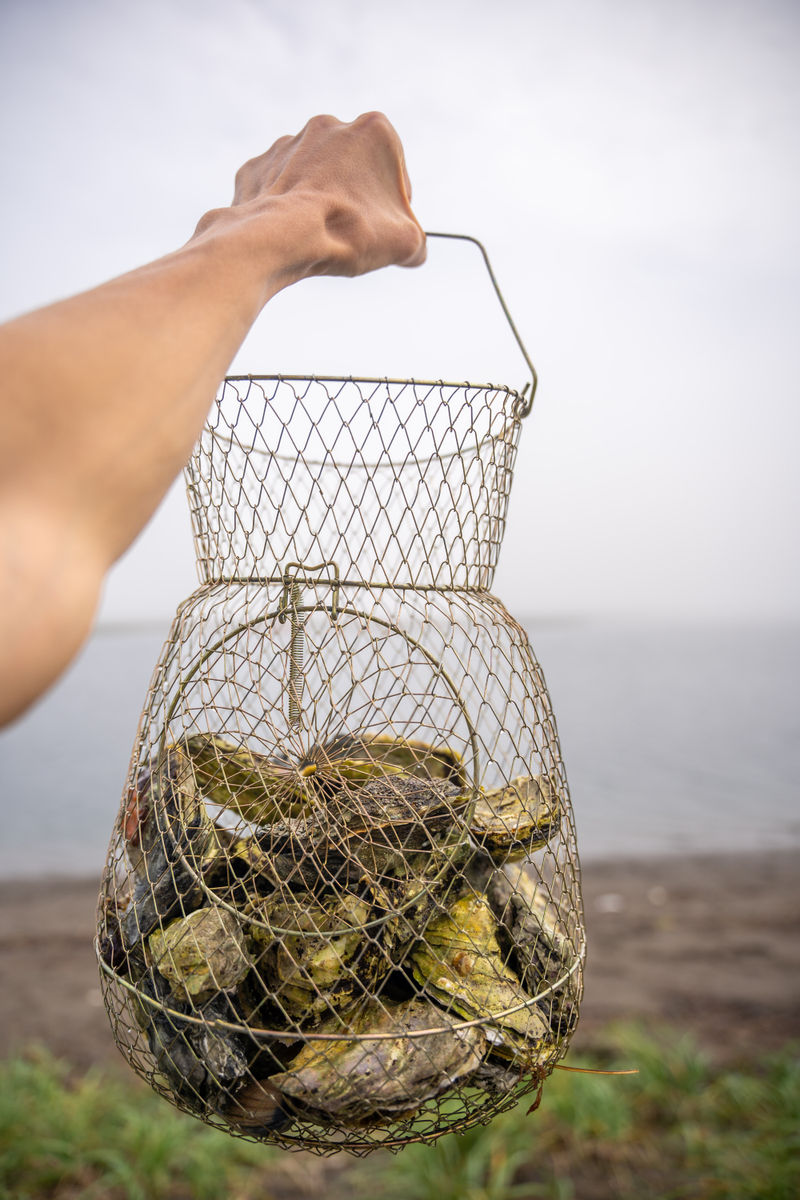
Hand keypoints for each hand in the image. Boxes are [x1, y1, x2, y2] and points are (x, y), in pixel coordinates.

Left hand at [192, 112, 425, 284]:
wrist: (281, 237)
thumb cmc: (349, 231)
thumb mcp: (404, 243)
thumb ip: (416, 242)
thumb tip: (414, 252)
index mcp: (373, 130)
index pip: (395, 174)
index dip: (394, 208)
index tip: (384, 231)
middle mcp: (329, 125)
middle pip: (352, 170)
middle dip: (355, 199)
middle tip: (353, 235)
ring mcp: (287, 143)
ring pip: (312, 177)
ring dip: (319, 202)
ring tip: (320, 237)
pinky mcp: (257, 166)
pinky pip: (278, 189)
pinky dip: (285, 209)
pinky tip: (290, 234)